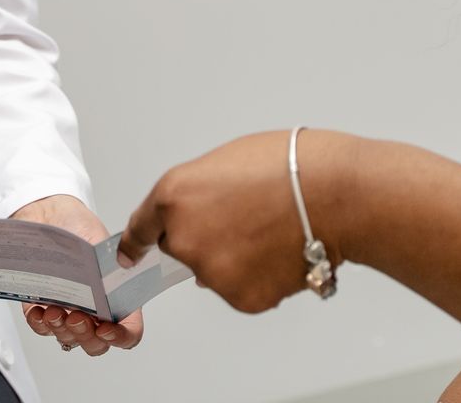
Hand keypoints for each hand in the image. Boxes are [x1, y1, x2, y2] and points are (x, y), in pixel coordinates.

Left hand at [11, 194, 145, 355]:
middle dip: (86, 336)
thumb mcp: (100, 242)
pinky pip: (42, 328)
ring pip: (69, 338)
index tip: (105, 329)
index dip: (121, 336)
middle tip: (77, 317)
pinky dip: (40, 324)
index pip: (129, 330)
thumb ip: (108, 266)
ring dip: (62, 329)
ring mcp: (68, 311)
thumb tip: (110, 280)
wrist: (49, 214)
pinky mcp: (42, 307)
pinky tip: (39, 312)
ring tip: (54, 310)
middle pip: (96, 343)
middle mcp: (94, 309)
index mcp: (117, 296)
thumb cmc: (79, 226)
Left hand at [118, 129, 356, 313]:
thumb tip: (200, 223)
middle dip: (205, 239)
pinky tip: (281, 253)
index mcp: (174, 194)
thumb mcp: (227, 162)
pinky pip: (241, 291)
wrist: (332, 194)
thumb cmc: (288, 166)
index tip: (128, 255)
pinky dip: (258, 279)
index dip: (136, 242)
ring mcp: (210, 272)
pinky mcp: (239, 298)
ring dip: (234, 260)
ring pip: (215, 272)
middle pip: (181, 249)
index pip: (141, 227)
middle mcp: (183, 237)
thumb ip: (199, 196)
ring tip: (271, 232)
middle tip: (245, 220)